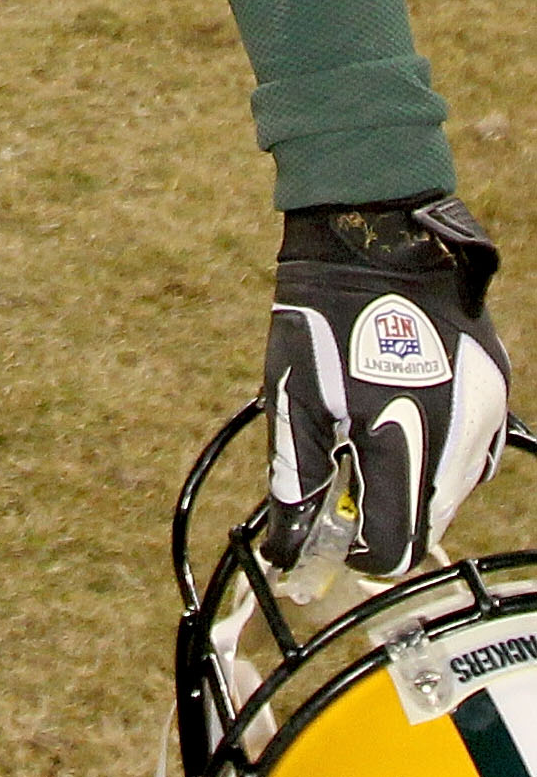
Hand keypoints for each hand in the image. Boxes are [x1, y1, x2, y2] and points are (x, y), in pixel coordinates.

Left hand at [264, 193, 508, 579]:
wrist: (372, 232)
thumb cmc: (321, 312)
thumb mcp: (292, 396)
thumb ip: (296, 481)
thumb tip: (288, 552)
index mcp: (403, 436)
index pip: (395, 545)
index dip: (356, 550)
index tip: (329, 530)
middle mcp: (458, 432)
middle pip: (426, 522)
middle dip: (384, 516)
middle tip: (343, 480)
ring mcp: (485, 410)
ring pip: (453, 489)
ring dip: (412, 486)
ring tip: (368, 438)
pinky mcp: (496, 389)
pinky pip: (473, 452)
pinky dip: (439, 455)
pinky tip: (403, 423)